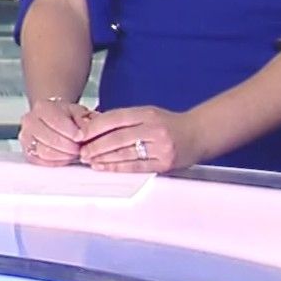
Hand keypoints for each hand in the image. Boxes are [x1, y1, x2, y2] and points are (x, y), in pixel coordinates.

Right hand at [18, 97, 95, 166]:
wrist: (53, 120)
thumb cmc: (65, 116)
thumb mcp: (78, 112)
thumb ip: (83, 119)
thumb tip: (85, 130)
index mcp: (42, 107)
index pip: (56, 121)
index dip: (71, 131)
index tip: (81, 137)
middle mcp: (30, 121)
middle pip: (50, 139)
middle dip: (69, 146)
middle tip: (80, 148)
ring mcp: (26, 137)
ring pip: (45, 152)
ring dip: (64, 155)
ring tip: (74, 153)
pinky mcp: (28, 153)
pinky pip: (42, 162)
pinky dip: (57, 162)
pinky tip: (65, 156)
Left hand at [75, 106, 203, 172]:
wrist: (199, 134)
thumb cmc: (169, 124)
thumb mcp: (149, 114)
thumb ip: (125, 120)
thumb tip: (94, 127)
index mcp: (148, 113)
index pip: (116, 118)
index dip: (95, 127)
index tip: (81, 134)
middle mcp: (154, 129)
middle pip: (118, 137)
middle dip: (96, 145)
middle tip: (81, 151)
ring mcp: (161, 147)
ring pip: (125, 153)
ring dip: (103, 158)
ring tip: (88, 160)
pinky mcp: (165, 163)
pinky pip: (136, 166)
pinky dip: (118, 167)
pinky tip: (104, 167)